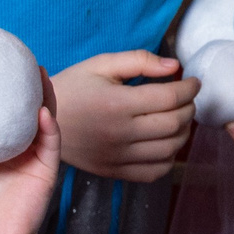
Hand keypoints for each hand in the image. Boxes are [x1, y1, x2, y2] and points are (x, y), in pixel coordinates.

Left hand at [0, 71, 63, 233]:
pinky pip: (49, 143)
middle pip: (17, 108)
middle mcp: (9, 146)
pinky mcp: (44, 169)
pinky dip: (48, 126)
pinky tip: (42, 110)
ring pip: (39, 118)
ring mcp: (29, 155)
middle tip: (13, 55)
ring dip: (41, 95)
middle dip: (19, 82)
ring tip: (37, 71)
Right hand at [53, 51, 198, 182]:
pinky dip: (169, 158)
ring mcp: (118, 156)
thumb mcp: (101, 64)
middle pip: (174, 124)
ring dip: (184, 132)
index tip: (193, 81)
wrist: (40, 120)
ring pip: (169, 149)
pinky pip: (154, 172)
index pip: (170, 98)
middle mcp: (120, 133)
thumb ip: (139, 61)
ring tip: (180, 118)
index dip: (189, 88)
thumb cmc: (73, 87)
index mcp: (117, 103)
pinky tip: (166, 142)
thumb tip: (175, 66)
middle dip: (189, 108)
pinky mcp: (114, 171)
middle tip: (187, 98)